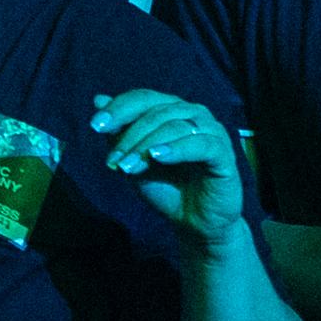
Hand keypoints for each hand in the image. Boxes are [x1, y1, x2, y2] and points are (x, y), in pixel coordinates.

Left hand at [93, 89, 248, 249]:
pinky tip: (157, 157)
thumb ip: (119, 133)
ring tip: (128, 167)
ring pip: (174, 126)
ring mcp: (212, 132)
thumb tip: (98, 99)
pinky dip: (176, 149)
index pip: (143, 98)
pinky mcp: (224, 154)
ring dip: (146, 146)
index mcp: (173, 109)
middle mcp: (194, 114)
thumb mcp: (135, 160)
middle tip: (113, 161)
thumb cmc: (165, 187)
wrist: (193, 222)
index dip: (118, 109)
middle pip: (156, 112)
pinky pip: (200, 144)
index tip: (95, 126)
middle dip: (130, 136)